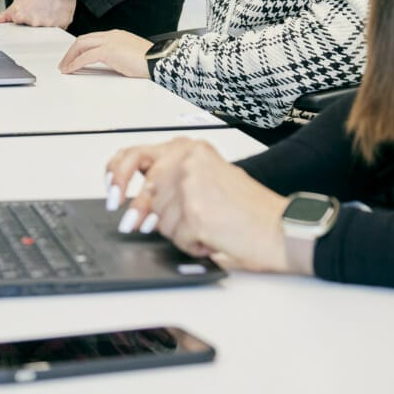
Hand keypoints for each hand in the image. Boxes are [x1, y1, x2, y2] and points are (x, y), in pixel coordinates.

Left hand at [0, 0, 75, 28]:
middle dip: (35, 21)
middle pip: (34, 29)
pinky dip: (58, 22)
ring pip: (47, 30)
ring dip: (47, 22)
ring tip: (48, 9)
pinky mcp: (61, 24)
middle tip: (39, 9)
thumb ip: (8, 13)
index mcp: (21, 17)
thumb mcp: (19, 0)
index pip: (20, 24)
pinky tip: (57, 12)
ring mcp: (48, 25)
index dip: (24, 18)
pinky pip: (60, 28)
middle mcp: (34, 23)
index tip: (28, 11)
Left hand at [59, 30, 151, 78]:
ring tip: (64, 67)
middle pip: (83, 40)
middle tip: (64, 63)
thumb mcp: (130, 55)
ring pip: (81, 45)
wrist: (159, 60)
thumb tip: (111, 63)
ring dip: (70, 57)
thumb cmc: (151, 61)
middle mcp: (111, 35)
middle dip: (71, 51)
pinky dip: (75, 63)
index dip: (80, 48)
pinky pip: (85, 57)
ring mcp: (109, 41)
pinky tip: (70, 70)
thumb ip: (118, 56)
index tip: (74, 57)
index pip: (92, 38)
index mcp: (117, 35)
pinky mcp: (108, 51)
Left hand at [101, 137, 291, 272]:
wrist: (282, 228)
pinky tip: (212, 239)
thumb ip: (174, 180)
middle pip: (145, 191)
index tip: (111, 192)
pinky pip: (176, 237)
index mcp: (191, 149)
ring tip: (207, 228)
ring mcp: (190, 185)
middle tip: (131, 224)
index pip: (136, 154)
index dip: (116, 175)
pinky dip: (191, 245)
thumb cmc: (251, 209)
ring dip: (178, 231)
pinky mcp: (194, 213)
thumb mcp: (209, 179)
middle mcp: (188, 160)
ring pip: (160, 219)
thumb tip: (137, 201)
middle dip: (138, 211)